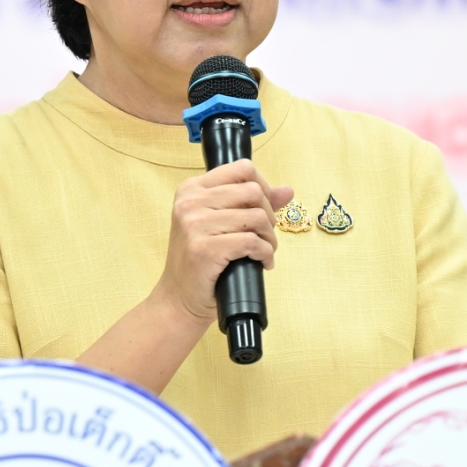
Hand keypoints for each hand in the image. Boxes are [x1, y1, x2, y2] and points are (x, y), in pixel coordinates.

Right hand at [155, 159, 294, 324]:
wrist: (178, 298)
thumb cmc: (200, 260)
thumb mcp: (219, 223)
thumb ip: (251, 203)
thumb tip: (288, 190)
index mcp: (191, 189)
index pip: (242, 168)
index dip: (263, 187)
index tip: (263, 208)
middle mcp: (190, 202)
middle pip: (253, 191)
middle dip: (268, 215)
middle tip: (264, 235)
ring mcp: (194, 225)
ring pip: (256, 217)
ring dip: (269, 238)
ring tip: (263, 251)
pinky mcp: (204, 249)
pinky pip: (251, 242)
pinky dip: (265, 254)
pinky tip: (262, 262)